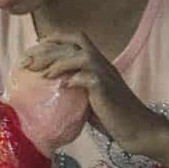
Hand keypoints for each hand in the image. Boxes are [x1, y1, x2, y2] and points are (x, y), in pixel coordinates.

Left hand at [21, 33, 161, 154]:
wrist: (139, 130)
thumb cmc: (115, 117)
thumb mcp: (91, 99)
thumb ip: (77, 89)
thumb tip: (55, 88)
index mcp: (100, 64)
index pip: (78, 38)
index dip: (56, 38)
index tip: (37, 44)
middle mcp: (103, 64)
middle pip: (75, 43)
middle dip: (49, 50)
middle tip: (29, 62)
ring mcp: (106, 75)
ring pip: (81, 55)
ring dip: (59, 63)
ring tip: (42, 74)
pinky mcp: (106, 89)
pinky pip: (87, 77)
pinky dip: (72, 79)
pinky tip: (61, 87)